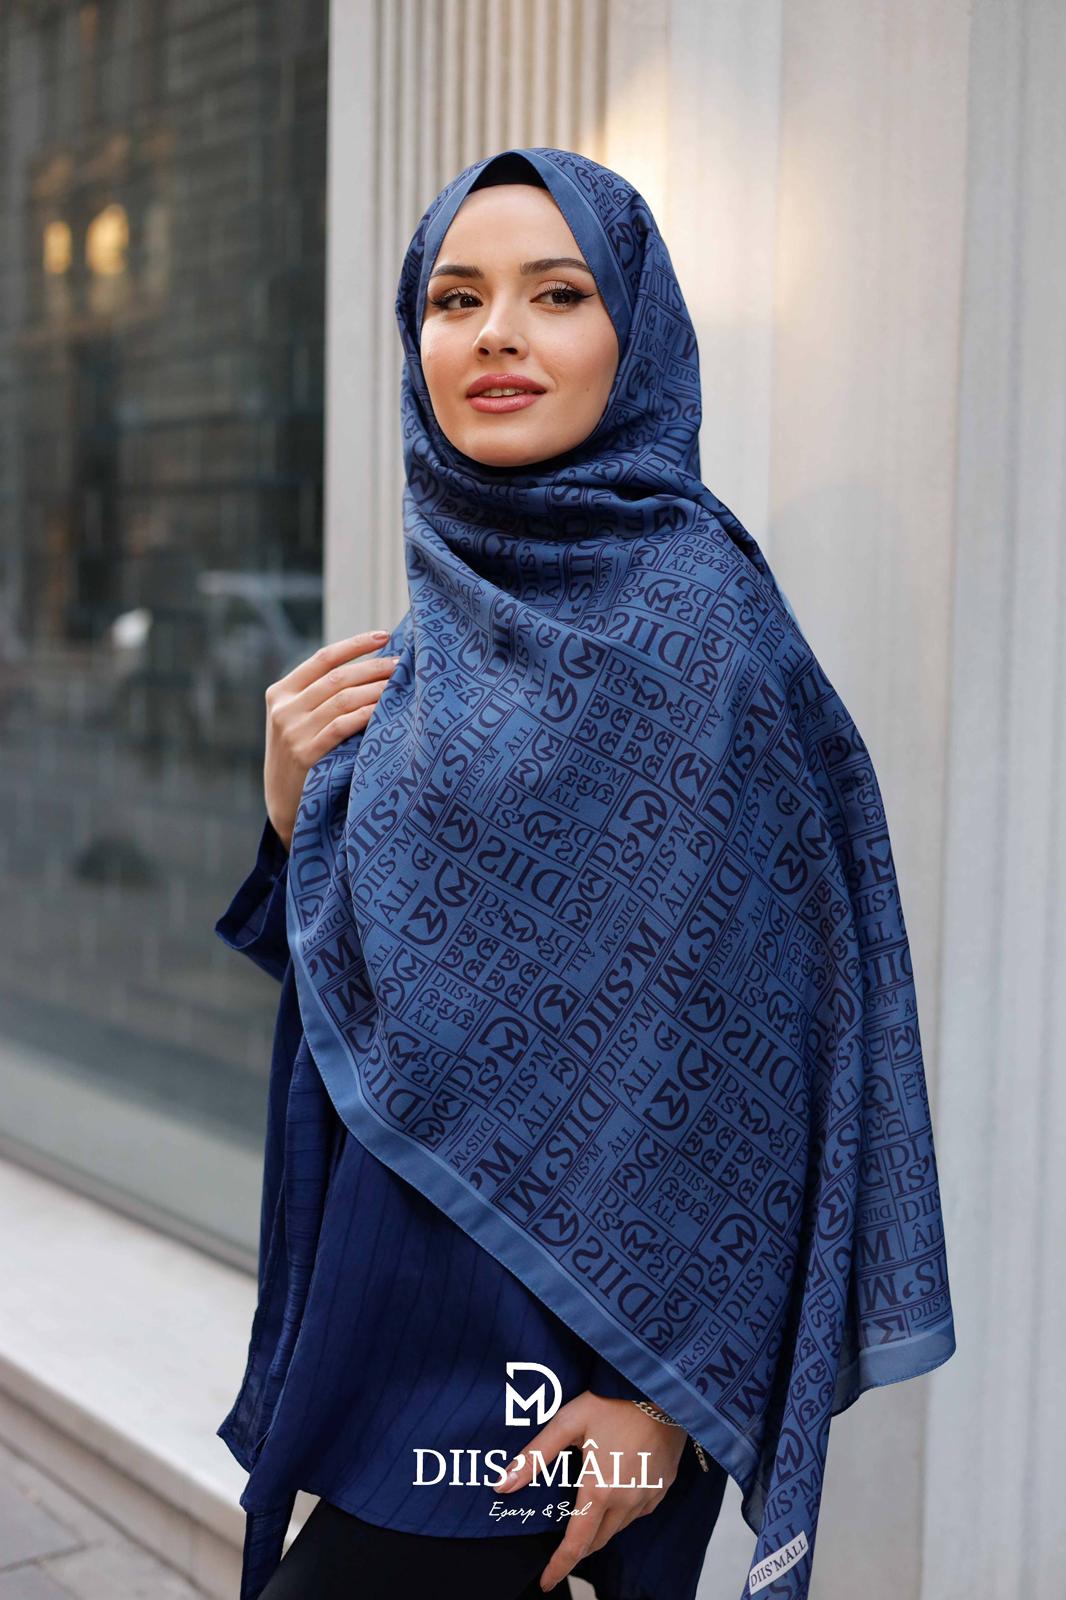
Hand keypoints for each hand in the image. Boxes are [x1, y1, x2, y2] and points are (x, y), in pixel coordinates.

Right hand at [263, 630, 400, 851]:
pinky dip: (367, 714)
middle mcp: (284, 709)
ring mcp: (292, 731)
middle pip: (338, 678)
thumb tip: (372, 667)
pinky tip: (386, 710)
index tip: (385, 636)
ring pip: (343, 699)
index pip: (323, 659)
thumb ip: (320, 697)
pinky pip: (343, 725)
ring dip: (376, 689)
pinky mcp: (305, 754)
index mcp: (280, 692)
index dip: (355, 645)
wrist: (285, 806)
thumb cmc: (304, 758)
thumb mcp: (298, 722)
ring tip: (402, 685)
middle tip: (404, 664)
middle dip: (375, 668)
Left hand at [493, 1391, 685, 1591]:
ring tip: (587, 1509)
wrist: (659, 1387)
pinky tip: (615, 1491)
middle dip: (578, 1546)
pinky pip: (638, 1512)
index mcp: (599, 1490)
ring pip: (618, 1527)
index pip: (576, 1544)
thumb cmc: (612, 1401)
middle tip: (562, 1542)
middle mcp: (626, 1501)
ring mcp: (648, 1497)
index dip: (559, 1566)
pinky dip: (623, 1512)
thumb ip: (534, 1457)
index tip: (546, 1581)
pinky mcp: (663, 1488)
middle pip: (597, 1540)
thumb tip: (501, 1485)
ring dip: (600, 1527)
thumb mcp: (567, 1423)